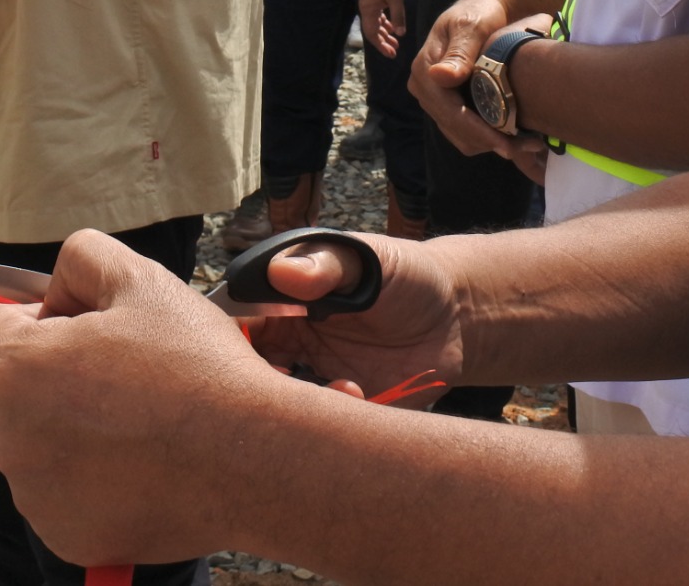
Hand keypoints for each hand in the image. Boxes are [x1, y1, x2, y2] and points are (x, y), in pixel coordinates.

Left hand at [0, 231, 338, 566]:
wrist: (249, 458)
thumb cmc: (195, 368)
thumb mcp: (139, 277)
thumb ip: (79, 258)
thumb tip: (56, 291)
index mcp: (16, 369)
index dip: (32, 317)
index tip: (77, 327)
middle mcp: (9, 438)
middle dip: (25, 370)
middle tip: (94, 368)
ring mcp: (33, 494)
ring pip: (20, 443)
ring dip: (51, 424)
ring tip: (124, 416)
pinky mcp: (63, 534)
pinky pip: (51, 493)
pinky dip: (77, 476)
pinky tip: (131, 459)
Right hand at [242, 233, 463, 405]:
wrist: (457, 314)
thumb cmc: (404, 275)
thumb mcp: (368, 258)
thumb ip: (327, 263)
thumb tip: (283, 272)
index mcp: (284, 310)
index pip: (237, 329)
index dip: (230, 342)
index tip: (245, 349)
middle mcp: (293, 351)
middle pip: (249, 377)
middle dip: (256, 386)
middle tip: (284, 377)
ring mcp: (319, 384)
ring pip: (283, 410)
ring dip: (297, 405)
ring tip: (335, 384)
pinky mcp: (350, 414)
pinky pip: (326, 431)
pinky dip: (333, 418)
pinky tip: (356, 392)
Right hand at [357, 0, 408, 56]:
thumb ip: (398, 17)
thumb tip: (400, 34)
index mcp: (368, 9)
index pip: (371, 33)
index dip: (380, 45)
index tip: (391, 54)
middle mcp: (366, 7)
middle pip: (372, 30)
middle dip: (382, 42)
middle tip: (394, 51)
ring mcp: (369, 2)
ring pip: (375, 23)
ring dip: (384, 33)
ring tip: (395, 42)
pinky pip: (377, 15)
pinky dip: (384, 23)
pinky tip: (392, 27)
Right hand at [411, 0, 552, 172]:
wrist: (486, 10)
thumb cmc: (480, 13)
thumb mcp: (472, 27)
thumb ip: (459, 51)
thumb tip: (439, 77)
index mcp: (424, 70)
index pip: (449, 111)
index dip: (478, 131)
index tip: (507, 145)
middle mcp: (424, 88)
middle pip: (455, 129)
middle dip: (490, 141)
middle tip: (530, 149)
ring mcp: (435, 99)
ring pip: (462, 138)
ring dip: (493, 145)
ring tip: (528, 146)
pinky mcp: (448, 107)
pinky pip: (466, 134)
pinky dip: (490, 139)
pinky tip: (516, 137)